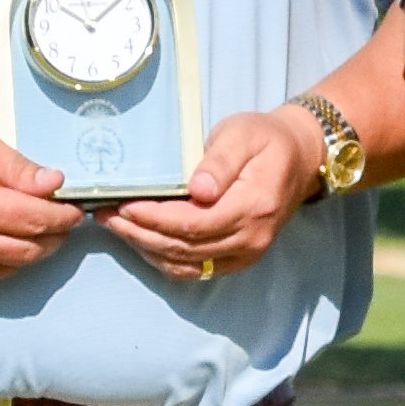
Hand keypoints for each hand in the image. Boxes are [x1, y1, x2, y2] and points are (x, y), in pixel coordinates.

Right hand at [0, 110, 84, 287]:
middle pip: (30, 249)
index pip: (37, 220)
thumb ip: (15, 166)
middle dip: (56, 235)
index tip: (76, 207)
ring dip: (35, 251)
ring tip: (42, 229)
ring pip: (11, 267)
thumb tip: (55, 184)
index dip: (64, 216)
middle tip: (65, 218)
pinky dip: (7, 264)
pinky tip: (11, 244)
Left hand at [105, 109, 314, 283]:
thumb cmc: (265, 140)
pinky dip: (165, 259)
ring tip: (116, 227)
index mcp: (253, 206)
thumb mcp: (242, 135)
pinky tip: (142, 241)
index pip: (195, 223)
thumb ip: (220, 161)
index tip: (123, 206)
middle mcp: (252, 238)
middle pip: (186, 248)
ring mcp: (247, 253)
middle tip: (105, 216)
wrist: (299, 158)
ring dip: (147, 248)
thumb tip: (198, 190)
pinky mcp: (239, 259)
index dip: (155, 219)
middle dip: (140, 233)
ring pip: (187, 264)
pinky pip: (196, 270)